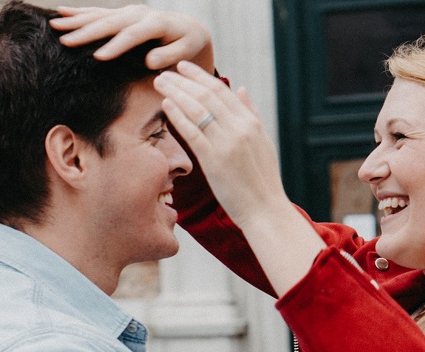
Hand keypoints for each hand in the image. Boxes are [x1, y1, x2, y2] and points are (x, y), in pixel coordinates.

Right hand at [50, 5, 213, 71]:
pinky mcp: (122, 14)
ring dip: (76, 20)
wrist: (188, 28)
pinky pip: (98, 12)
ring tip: (54, 25)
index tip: (98, 57)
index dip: (115, 46)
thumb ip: (170, 56)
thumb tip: (150, 61)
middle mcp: (139, 14)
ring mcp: (128, 12)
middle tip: (66, 41)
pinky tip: (60, 13)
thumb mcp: (186, 51)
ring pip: (99, 15)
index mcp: (156, 24)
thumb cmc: (188, 45)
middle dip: (86, 32)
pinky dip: (79, 13)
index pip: (132, 35)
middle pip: (110, 23)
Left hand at [155, 61, 325, 296]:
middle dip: (183, 80)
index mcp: (251, 123)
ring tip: (159, 84)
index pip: (222, 91)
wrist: (265, 210)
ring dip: (176, 92)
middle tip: (164, 72)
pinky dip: (178, 115)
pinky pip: (193, 132)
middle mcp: (240, 128)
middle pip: (207, 95)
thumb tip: (242, 89)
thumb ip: (252, 114)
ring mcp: (227, 143)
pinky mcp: (214, 160)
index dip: (200, 76)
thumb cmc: (263, 181)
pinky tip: (166, 105)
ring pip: (197, 109)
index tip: (183, 68)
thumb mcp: (263, 142)